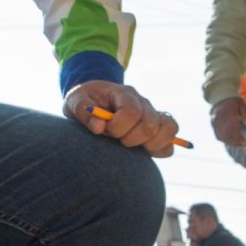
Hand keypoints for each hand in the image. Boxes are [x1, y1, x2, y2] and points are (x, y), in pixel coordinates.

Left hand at [63, 81, 182, 157]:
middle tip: (117, 140)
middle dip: (131, 139)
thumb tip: (99, 127)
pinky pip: (171, 143)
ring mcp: (153, 116)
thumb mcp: (75, 102)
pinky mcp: (158, 130)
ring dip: (150, 145)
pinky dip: (161, 150)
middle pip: (150, 124)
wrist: (94, 100)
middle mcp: (143, 103)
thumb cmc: (84, 102)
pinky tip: (144, 152)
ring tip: (133, 147)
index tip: (105, 131)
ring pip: (169, 130)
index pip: (132, 111)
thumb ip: (83, 111)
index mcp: (124, 93)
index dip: (118, 126)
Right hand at [209, 97, 245, 147]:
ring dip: (232, 143)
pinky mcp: (213, 126)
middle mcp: (220, 118)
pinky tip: (233, 142)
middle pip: (228, 134)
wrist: (221, 98)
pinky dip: (226, 141)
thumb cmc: (234, 103)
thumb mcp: (243, 106)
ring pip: (223, 137)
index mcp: (228, 112)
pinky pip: (218, 136)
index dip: (240, 138)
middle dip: (237, 142)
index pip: (233, 128)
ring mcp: (215, 122)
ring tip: (241, 145)